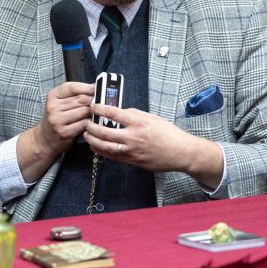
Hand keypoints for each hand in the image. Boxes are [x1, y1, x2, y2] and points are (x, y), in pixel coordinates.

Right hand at [16, 81, 94, 182]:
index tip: (97, 88)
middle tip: (98, 103)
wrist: (44, 139)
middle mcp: (53, 107)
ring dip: (91, 113)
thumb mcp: (59, 102)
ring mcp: (58, 120)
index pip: (72, 87)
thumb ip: (74, 95)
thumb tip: (95, 87)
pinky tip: (89, 124)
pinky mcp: (64, 132)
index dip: (87, 87)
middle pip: (81, 99)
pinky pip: (84, 124)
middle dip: (92, 101)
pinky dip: (89, 123)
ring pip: (84, 111)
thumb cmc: (56, 118)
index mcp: (52, 96)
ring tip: (92, 114)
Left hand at [84, 103, 223, 186]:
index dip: (99, 109)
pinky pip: (112, 157)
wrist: (181, 152)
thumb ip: (134, 114)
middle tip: (85, 123)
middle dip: (90, 127)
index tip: (93, 106)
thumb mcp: (152, 117)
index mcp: (138, 123)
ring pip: (105, 146)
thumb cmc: (169, 133)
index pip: (113, 113)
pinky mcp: (132, 161)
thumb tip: (119, 112)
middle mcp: (133, 137)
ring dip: (92, 140)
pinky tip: (95, 146)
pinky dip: (101, 151)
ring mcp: (132, 151)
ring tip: (86, 135)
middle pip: (104, 132)